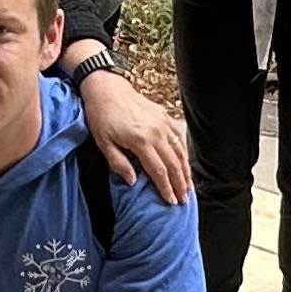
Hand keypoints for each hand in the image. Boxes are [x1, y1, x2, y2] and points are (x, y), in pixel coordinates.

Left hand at [80, 66, 191, 201]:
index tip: (171, 201)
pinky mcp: (165, 116)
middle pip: (174, 163)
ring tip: (189, 186)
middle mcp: (156, 132)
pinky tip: (185, 163)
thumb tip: (133, 182)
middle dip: (180, 183)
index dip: (166, 188)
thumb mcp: (103, 143)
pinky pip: (179, 137)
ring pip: (180, 151)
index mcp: (141, 140)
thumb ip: (119, 164)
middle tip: (184, 200)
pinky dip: (184, 152)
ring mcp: (163, 122)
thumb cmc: (101, 117)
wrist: (107, 89)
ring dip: (186, 170)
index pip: (159, 171)